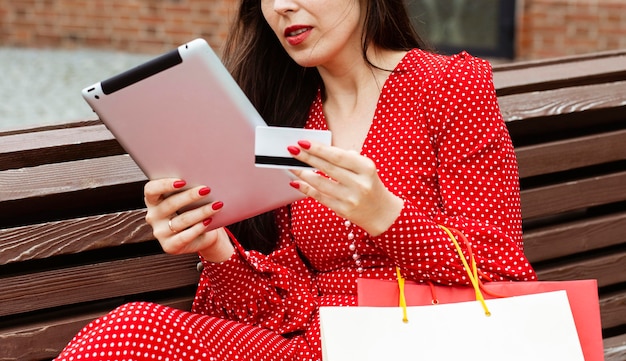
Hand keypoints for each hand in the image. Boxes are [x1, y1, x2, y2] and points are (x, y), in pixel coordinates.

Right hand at [143, 178, 233, 261]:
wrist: (202, 234)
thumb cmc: (194, 209)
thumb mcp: (189, 198)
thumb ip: (188, 187)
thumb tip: (203, 175)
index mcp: (153, 200)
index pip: (151, 190)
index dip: (164, 184)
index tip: (183, 181)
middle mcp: (153, 216)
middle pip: (169, 204)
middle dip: (189, 196)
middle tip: (206, 189)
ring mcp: (160, 233)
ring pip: (180, 220)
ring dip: (200, 211)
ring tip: (216, 205)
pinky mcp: (169, 246)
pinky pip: (185, 236)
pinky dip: (198, 228)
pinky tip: (209, 221)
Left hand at [287, 140, 402, 235]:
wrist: (382, 213)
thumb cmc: (370, 185)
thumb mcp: (366, 169)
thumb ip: (347, 158)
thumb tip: (320, 150)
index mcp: (366, 168)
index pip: (338, 155)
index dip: (319, 148)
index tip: (303, 142)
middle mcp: (359, 183)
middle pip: (328, 167)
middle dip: (307, 157)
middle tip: (292, 150)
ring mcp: (351, 198)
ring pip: (321, 183)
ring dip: (303, 173)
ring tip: (292, 165)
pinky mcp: (343, 210)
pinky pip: (320, 197)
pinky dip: (306, 189)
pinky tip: (296, 182)